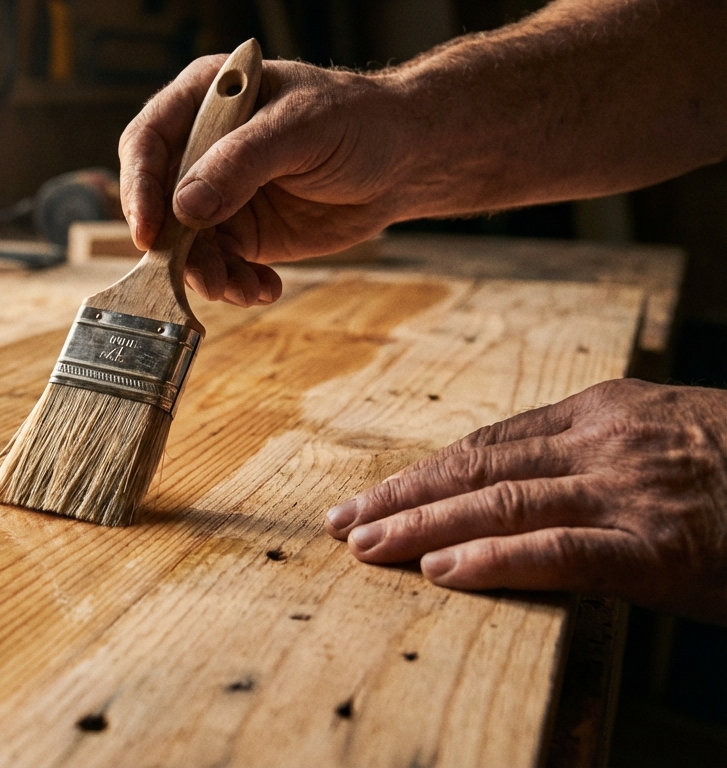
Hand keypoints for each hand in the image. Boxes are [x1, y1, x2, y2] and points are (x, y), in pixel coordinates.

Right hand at [118, 56, 412, 306]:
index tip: (149, 231)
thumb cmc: (358, 121)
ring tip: (241, 287)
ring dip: (208, 273)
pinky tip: (263, 287)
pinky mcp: (242, 232)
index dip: (139, 187)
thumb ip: (241, 163)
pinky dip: (236, 284)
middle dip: (176, 245)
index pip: (148, 142)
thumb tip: (186, 207)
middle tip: (202, 274)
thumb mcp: (301, 129)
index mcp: (207, 101)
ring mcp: (219, 194)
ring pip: (185, 243)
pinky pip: (220, 265)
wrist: (404, 160)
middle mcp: (202, 149)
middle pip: (159, 202)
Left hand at [324, 379, 726, 623]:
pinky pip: (561, 553)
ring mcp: (633, 492)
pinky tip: (442, 574)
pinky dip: (495, 562)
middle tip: (340, 524)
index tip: (372, 495)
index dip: (422, 472)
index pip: (489, 444)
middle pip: (477, 468)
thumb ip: (601, 452)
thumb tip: (528, 485)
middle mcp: (608, 441)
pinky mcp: (662, 548)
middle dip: (400, 498)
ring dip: (421, 529)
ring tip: (364, 549)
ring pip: (501, 505)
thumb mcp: (673, 435)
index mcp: (607, 410)